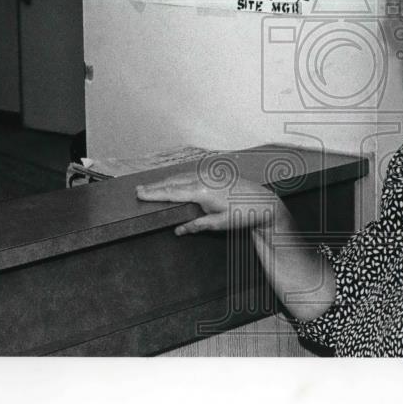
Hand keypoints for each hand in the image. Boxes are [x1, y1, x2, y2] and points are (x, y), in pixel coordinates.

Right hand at [135, 171, 278, 235]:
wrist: (264, 202)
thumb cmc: (244, 214)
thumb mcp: (219, 224)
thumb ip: (196, 225)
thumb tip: (178, 229)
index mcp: (203, 191)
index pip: (172, 193)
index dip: (154, 194)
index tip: (140, 194)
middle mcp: (205, 179)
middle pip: (174, 182)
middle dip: (155, 186)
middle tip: (138, 190)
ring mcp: (210, 174)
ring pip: (182, 176)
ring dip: (166, 181)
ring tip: (151, 187)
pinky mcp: (216, 174)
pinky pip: (191, 174)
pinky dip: (179, 178)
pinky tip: (174, 182)